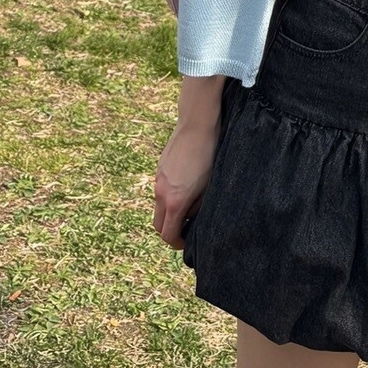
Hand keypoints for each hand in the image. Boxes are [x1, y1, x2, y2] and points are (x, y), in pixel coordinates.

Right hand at [153, 118, 218, 248]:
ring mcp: (158, 179)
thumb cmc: (209, 155)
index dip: (178, 243)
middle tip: (187, 229)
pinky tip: (186, 186)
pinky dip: (168, 197)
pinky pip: (160, 190)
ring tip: (189, 206)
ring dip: (169, 212)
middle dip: (170, 231)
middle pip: (157, 225)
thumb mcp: (209, 187)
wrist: (197, 123)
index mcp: (175, 201)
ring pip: (158, 206)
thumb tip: (192, 220)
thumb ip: (198, 209)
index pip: (168, 235)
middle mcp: (161, 193)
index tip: (188, 242)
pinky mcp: (159, 168)